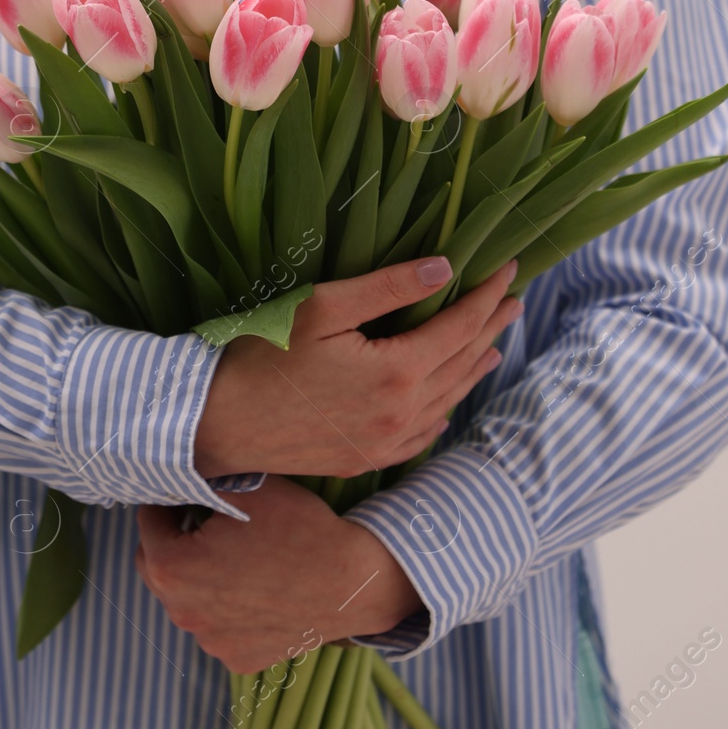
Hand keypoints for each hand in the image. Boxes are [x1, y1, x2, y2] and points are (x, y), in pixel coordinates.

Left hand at [135, 476, 421, 672]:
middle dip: (175, 540)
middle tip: (207, 520)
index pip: (149, 521)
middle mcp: (181, 612)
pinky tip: (257, 590)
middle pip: (158, 565)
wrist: (353, 583)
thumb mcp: (244, 487)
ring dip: (200, 578)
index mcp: (171, 567)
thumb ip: (200, 481)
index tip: (189, 492)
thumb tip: (180, 478)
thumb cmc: (298, 529)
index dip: (168, 499)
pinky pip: (218, 627)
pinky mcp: (236, 658)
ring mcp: (209, 641)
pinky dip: (228, 610)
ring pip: (188, 599)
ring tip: (237, 557)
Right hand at [195, 257, 522, 477]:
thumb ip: (386, 288)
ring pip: (446, 401)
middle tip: (511, 301)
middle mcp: (401, 413)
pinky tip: (447, 403)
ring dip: (472, 369)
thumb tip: (444, 270)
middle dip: (489, 328)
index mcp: (397, 371)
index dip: (487, 295)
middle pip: (461, 363)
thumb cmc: (260, 354)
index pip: (460, 326)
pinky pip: (420, 436)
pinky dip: (442, 412)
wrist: (216, 423)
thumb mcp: (321, 307)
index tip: (508, 270)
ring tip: (492, 345)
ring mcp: (383, 442)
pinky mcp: (363, 458)